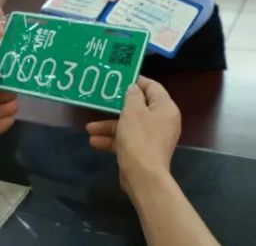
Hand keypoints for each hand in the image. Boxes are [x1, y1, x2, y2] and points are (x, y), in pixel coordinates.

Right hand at [85, 77, 180, 197]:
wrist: (143, 176)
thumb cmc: (139, 138)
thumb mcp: (133, 111)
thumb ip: (132, 95)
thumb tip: (133, 88)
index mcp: (165, 108)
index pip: (153, 87)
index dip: (136, 81)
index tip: (119, 78)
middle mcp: (162, 121)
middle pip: (139, 107)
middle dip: (117, 106)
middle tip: (102, 99)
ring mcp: (152, 138)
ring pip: (129, 125)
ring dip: (109, 125)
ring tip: (89, 127)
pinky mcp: (142, 151)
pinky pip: (127, 140)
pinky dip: (112, 139)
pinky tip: (94, 141)